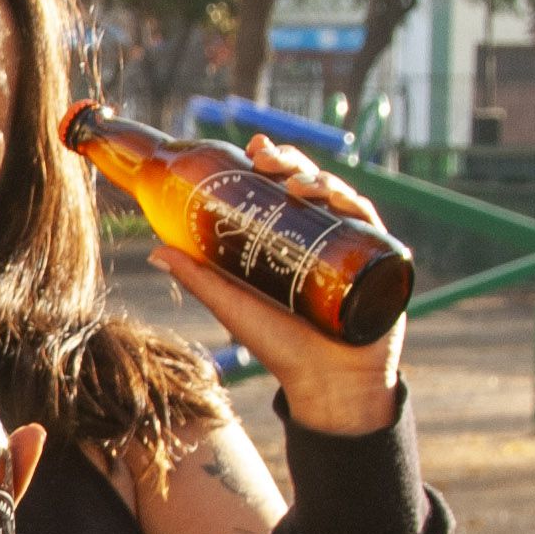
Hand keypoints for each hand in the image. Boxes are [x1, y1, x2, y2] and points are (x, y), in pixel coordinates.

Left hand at [146, 134, 404, 432]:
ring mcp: (351, 245)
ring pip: (339, 195)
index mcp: (289, 238)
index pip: (280, 187)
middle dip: (290, 161)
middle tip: (266, 160)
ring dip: (318, 178)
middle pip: (309, 183)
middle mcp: (322, 235)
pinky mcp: (380, 261)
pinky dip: (353, 204)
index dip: (269, 162)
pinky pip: (369, 222)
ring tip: (294, 184)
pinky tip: (335, 200)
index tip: (251, 149)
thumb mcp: (232, 306)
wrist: (326, 384)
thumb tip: (154, 250)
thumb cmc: (281, 347)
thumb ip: (198, 278)